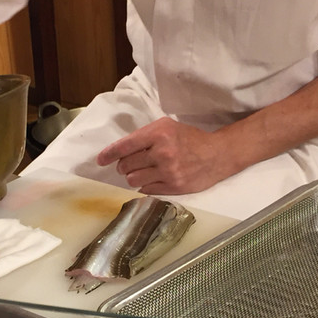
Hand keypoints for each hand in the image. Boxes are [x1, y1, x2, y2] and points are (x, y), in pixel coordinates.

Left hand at [97, 117, 232, 194]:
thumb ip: (145, 136)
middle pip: (126, 165)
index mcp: (159, 133)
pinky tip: (153, 179)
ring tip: (142, 171)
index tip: (100, 160)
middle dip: (123, 166)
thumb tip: (120, 151)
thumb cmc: (190, 139)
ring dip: (133, 177)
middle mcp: (162, 152)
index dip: (109, 154)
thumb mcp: (167, 127)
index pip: (125, 146)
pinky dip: (145, 185)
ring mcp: (168, 172)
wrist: (217, 155)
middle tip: (129, 165)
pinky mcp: (173, 187)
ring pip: (133, 180)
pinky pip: (146, 190)